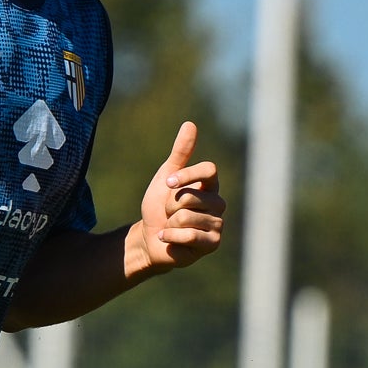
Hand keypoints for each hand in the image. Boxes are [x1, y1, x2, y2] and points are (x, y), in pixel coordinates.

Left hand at [123, 121, 225, 276]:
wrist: (150, 238)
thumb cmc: (159, 207)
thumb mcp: (166, 177)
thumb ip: (180, 153)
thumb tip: (190, 123)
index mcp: (210, 185)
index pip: (209, 170)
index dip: (187, 175)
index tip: (168, 183)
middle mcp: (218, 203)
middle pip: (191, 196)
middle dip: (170, 206)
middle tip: (169, 213)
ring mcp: (218, 224)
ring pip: (187, 217)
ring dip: (170, 223)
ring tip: (172, 227)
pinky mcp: (213, 243)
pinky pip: (189, 235)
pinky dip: (171, 236)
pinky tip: (168, 238)